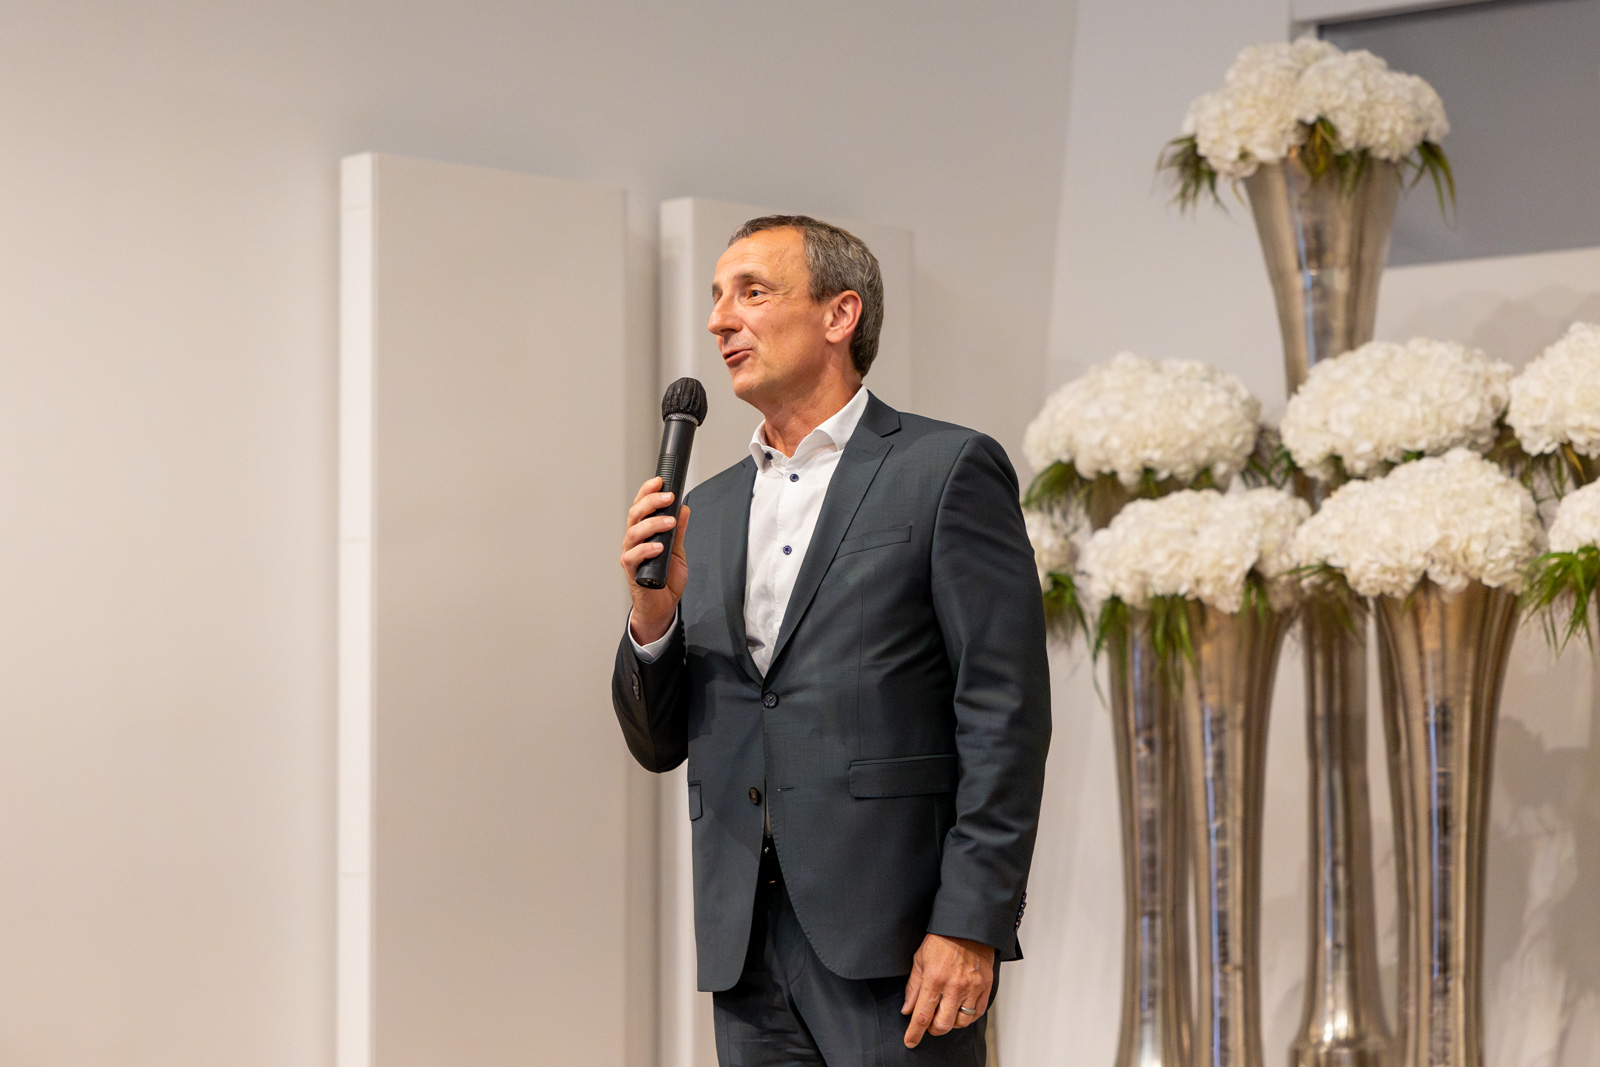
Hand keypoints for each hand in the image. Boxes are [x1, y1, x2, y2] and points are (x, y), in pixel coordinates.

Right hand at [620, 476, 689, 642]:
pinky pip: (632, 556)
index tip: (660, 481)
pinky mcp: (631, 571)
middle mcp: (634, 541)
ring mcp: (630, 555)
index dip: (648, 492)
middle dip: (651, 502)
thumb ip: (679, 531)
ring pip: (633, 532)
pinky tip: (658, 547)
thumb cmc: (666, 580)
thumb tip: (684, 509)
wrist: (662, 606)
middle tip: (668, 497)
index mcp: (644, 532)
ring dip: (652, 524)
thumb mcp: (678, 551)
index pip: (642, 506)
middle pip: (635, 514)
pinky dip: (646, 549)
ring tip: (670, 522)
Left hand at [901, 933, 994, 1047]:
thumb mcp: (920, 959)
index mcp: (934, 979)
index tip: (910, 1041)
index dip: (914, 1033)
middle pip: (943, 1025)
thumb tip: (907, 1009)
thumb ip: (913, 987)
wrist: (967, 926)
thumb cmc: (942, 939)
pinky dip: (968, 1018)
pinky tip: (960, 1011)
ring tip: (945, 1014)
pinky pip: (977, 1013)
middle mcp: (954, 987)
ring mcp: (972, 988)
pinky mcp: (985, 987)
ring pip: (961, 1022)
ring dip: (950, 1023)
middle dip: (933, 1030)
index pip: (922, 1015)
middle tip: (929, 1024)